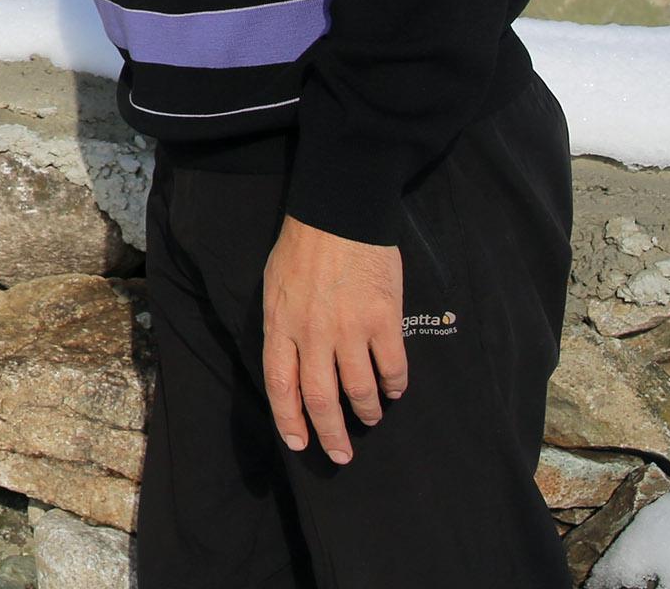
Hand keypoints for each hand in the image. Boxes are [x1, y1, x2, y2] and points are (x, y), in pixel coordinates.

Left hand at [261, 215, 405, 464]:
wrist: (337, 214)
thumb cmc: (301, 249)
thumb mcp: (274, 289)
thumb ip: (282, 329)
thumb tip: (292, 366)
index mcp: (280, 325)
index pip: (281, 387)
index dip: (290, 421)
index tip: (300, 444)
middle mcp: (312, 334)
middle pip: (320, 400)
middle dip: (331, 435)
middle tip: (341, 455)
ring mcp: (349, 329)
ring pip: (359, 390)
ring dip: (366, 411)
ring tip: (370, 418)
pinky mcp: (383, 320)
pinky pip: (392, 368)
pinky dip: (394, 386)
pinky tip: (394, 390)